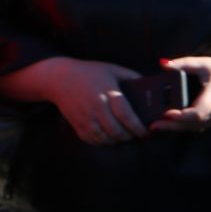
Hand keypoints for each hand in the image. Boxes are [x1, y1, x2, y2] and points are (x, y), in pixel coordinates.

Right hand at [22, 56, 149, 145]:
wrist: (59, 78)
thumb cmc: (91, 72)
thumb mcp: (114, 70)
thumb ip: (132, 78)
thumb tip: (151, 88)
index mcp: (108, 93)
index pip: (127, 116)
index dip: (139, 128)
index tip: (147, 132)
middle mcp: (96, 107)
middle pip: (117, 131)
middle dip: (131, 136)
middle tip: (139, 135)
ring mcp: (85, 117)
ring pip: (105, 138)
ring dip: (118, 140)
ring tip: (126, 136)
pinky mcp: (76, 124)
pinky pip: (92, 140)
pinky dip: (103, 142)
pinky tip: (110, 137)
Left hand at [147, 56, 210, 132]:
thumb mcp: (206, 63)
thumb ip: (183, 64)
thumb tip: (163, 64)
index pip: (198, 112)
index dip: (182, 115)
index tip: (166, 114)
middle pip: (193, 123)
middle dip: (172, 125)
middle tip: (153, 126)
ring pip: (195, 127)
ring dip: (176, 128)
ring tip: (157, 126)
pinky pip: (199, 126)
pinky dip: (185, 126)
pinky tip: (171, 124)